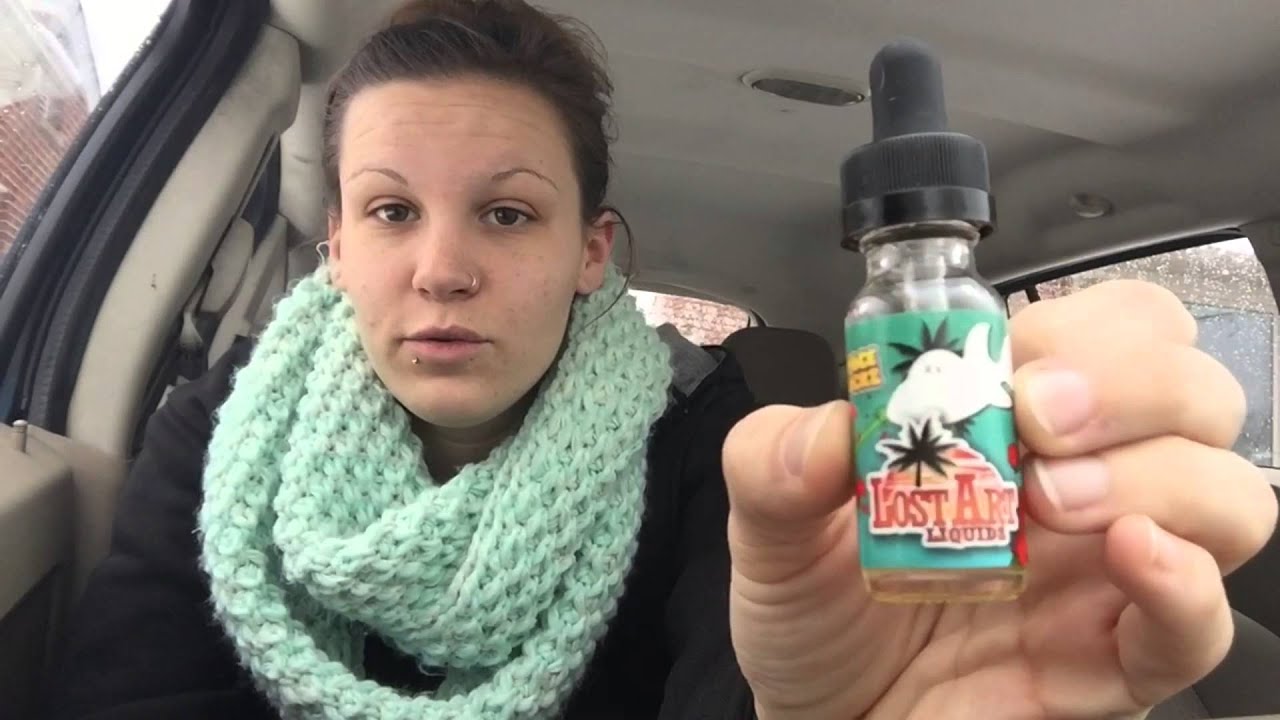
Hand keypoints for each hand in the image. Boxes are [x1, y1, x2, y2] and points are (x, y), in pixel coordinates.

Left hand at [723, 281, 1277, 719]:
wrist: (820, 717)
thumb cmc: (818, 611)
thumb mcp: (772, 524)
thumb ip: (776, 461)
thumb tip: (829, 427)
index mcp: (1012, 426)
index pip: (1113, 329)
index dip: (1082, 329)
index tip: (1007, 366)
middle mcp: (1081, 482)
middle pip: (1192, 391)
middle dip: (1132, 383)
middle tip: (1038, 421)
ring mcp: (1107, 573)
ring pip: (1227, 494)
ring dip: (1160, 474)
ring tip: (1054, 500)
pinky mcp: (1115, 663)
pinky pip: (1203, 623)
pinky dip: (1187, 582)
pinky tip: (1131, 555)